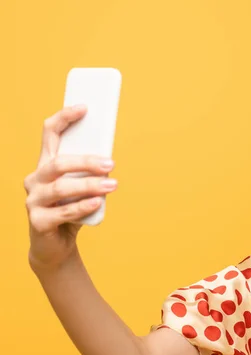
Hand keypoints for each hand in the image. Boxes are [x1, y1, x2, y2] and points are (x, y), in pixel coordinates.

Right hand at [24, 105, 117, 271]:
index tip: (84, 107)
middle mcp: (35, 179)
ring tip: (112, 185)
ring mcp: (33, 201)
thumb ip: (89, 174)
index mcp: (46, 165)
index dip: (64, 118)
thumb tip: (111, 158)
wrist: (56, 246)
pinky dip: (82, 206)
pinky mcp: (38, 222)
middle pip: (58, 163)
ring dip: (89, 185)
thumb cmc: (72, 210)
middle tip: (111, 164)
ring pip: (61, 188)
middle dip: (86, 161)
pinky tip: (98, 202)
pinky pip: (63, 212)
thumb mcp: (82, 188)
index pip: (49, 134)